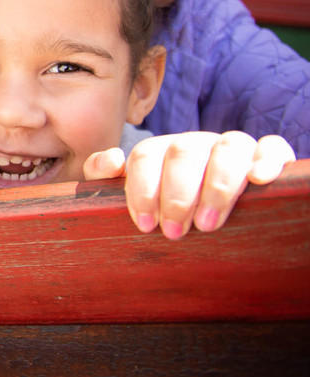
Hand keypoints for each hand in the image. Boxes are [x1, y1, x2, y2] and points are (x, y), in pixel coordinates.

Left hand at [83, 131, 294, 237]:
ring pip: (228, 147)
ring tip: (208, 224)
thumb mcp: (130, 196)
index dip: (142, 189)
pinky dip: (268, 159)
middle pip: (184, 152)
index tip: (145, 225)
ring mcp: (230, 148)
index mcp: (160, 151)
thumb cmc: (162, 210)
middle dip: (177, 194)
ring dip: (218, 185)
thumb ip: (105, 177)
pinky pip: (272, 147)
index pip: (145, 156)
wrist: (203, 214)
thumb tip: (112, 160)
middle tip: (175, 231)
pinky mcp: (264, 157)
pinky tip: (259, 179)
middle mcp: (195, 145)